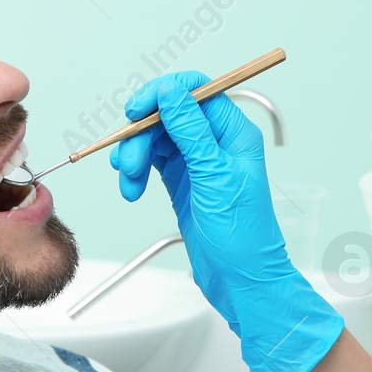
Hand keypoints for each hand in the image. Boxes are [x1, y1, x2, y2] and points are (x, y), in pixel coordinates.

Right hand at [110, 71, 342, 371]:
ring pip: (155, 138)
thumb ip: (191, 130)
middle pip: (168, 114)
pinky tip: (133, 190)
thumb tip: (172, 91)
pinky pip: (151, 161)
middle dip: (142, 133)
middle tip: (128, 160)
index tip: (137, 109)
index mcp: (233, 133)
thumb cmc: (243, 235)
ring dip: (134, 156)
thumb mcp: (214, 176)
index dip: (162, 93)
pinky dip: (136, 172)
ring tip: (129, 182)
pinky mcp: (182, 180)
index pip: (196, 90)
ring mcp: (197, 161)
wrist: (241, 280)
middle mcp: (215, 142)